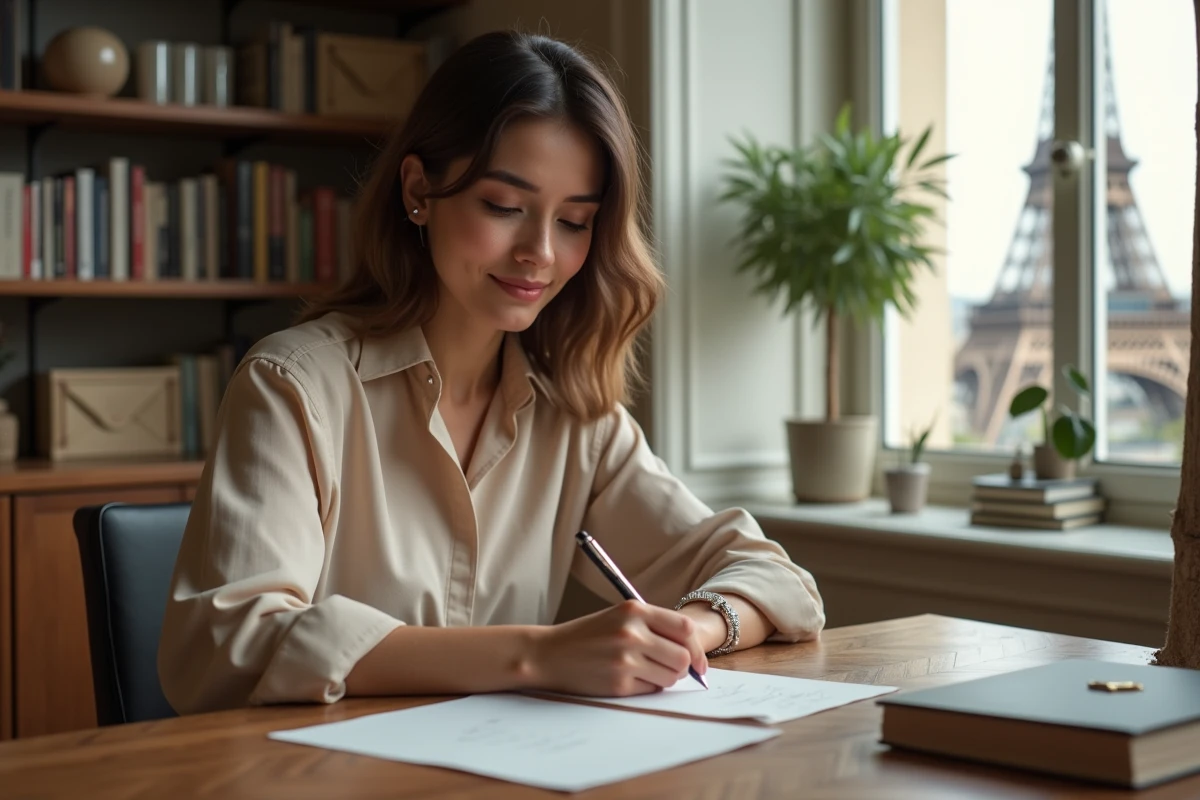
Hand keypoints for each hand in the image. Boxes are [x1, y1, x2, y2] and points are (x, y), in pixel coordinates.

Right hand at [529, 600, 707, 696]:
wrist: (548, 654)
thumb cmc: (586, 636)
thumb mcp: (618, 617)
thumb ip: (653, 626)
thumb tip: (691, 653)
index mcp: (634, 610)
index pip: (684, 629)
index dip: (697, 648)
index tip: (698, 662)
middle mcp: (632, 632)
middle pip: (682, 657)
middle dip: (682, 667)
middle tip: (668, 668)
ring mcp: (625, 659)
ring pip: (670, 677)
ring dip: (664, 679)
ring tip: (644, 672)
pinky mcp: (618, 683)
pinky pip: (651, 690)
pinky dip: (645, 688)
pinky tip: (627, 679)